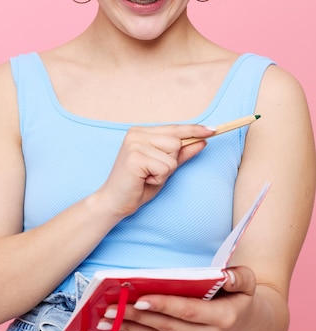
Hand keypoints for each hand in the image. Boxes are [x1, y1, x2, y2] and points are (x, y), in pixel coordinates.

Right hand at [98, 124, 213, 217]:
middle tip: (152, 172)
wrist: (115, 202)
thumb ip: (181, 154)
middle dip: (171, 161)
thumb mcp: (164, 168)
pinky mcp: (135, 157)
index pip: (174, 128)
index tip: (214, 129)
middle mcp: (136, 133)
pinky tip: (144, 180)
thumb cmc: (138, 185)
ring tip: (147, 176)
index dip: (194, 129)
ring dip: (165, 171)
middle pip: (176, 142)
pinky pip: (165, 167)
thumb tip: (203, 141)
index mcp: (142, 132)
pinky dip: (159, 178)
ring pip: (173, 156)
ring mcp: (134, 143)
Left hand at [99, 266, 255, 330]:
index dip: (163, 305)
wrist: (243, 323)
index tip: (140, 298)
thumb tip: (224, 275)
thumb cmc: (238, 295)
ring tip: (107, 318)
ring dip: (130, 328)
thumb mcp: (246, 282)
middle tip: (111, 307)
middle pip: (166, 326)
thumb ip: (239, 276)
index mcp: (222, 318)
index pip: (187, 311)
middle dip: (136, 316)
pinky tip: (120, 330)